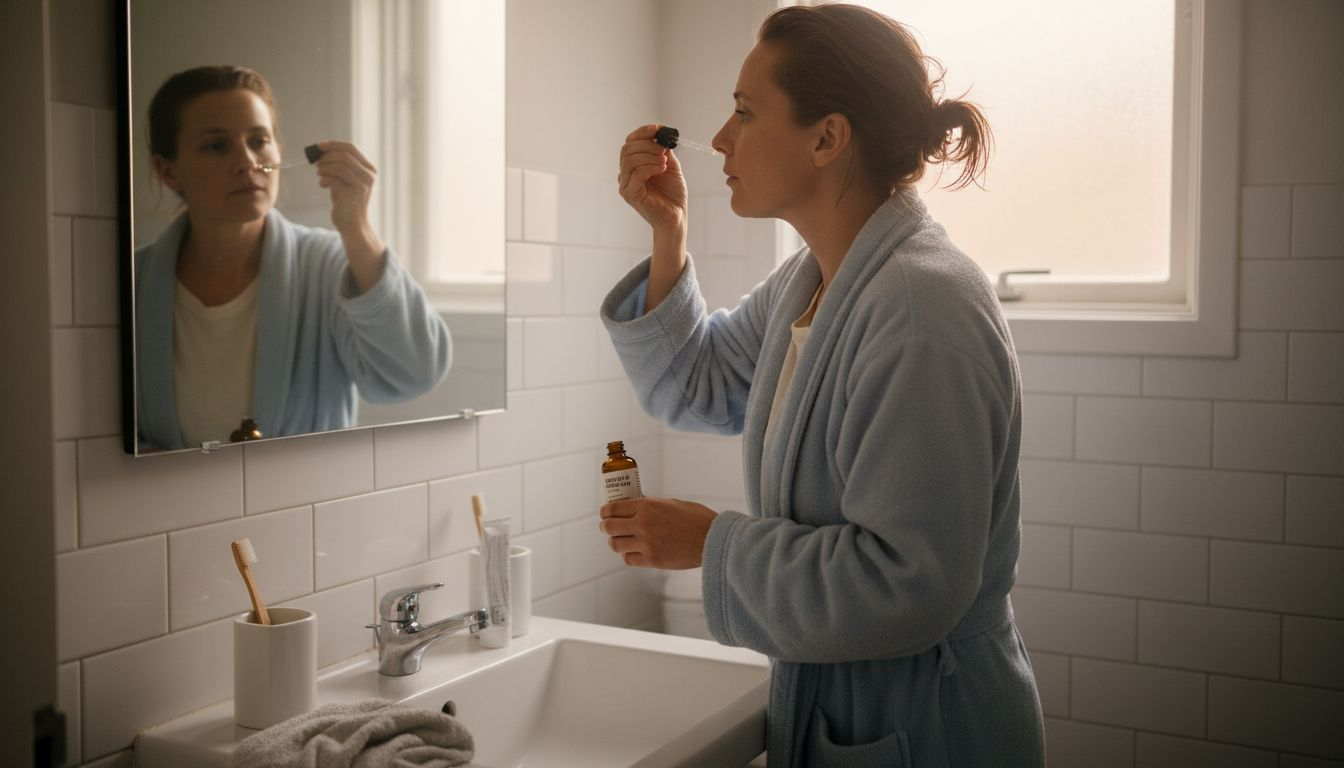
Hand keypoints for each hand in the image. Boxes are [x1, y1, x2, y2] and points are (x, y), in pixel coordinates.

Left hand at [314, 140, 384, 291]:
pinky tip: (322, 185)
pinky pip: (333, 180)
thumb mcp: (346, 179)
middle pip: (344, 155)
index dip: (333, 144)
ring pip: (338, 166)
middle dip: (326, 157)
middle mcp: (369, 176)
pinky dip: (324, 180)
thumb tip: (322, 150)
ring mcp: (362, 186)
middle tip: (317, 163)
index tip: (319, 146)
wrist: (353, 224)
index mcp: (369, 169)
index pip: (351, 148)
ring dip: (324, 168)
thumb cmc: (347, 200)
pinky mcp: (352, 195)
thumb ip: (339, 164)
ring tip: (320, 174)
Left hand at [599, 497, 715, 568]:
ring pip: (616, 545)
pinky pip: (629, 559)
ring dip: (615, 542)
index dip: (605, 511)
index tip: (604, 513)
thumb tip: (637, 506)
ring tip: (619, 540)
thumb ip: (653, 506)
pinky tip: (633, 552)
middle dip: (605, 526)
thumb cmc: (697, 519)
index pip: (614, 508)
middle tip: (606, 527)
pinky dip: (628, 555)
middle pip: (610, 527)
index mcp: (648, 506)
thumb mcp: (673, 504)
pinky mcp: (652, 560)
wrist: (713, 540)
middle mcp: (643, 524)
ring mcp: (646, 544)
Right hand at [617, 125, 687, 235]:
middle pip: (627, 149)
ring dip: (649, 155)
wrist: (677, 216)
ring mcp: (626, 185)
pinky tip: (662, 169)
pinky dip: (650, 167)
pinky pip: (635, 175)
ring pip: (629, 160)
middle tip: (663, 149)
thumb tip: (660, 134)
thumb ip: (664, 151)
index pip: (630, 142)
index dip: (642, 132)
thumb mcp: (670, 165)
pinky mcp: (631, 195)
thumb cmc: (673, 193)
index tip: (658, 128)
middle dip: (647, 144)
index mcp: (634, 165)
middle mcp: (626, 174)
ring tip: (664, 161)